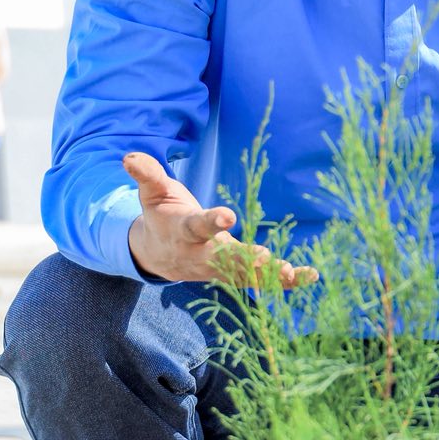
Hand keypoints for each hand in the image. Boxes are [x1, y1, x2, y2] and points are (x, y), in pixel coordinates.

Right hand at [122, 152, 314, 288]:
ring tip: (294, 273)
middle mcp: (201, 256)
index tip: (227, 217)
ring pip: (244, 277)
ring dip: (269, 276)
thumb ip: (147, 175)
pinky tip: (309, 277)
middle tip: (265, 257)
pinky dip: (283, 281)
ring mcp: (218, 270)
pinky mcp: (233, 276)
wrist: (156, 254)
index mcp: (183, 232)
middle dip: (243, 260)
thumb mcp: (152, 193)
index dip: (212, 222)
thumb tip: (128, 158)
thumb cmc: (160, 215)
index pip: (198, 227)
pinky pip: (258, 282)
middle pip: (223, 260)